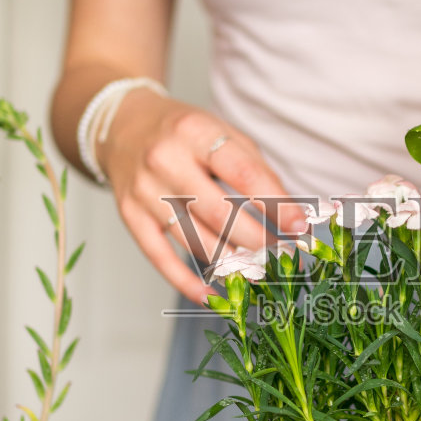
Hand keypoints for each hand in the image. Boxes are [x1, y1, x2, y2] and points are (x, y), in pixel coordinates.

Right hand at [99, 90, 306, 303]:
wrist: (121, 126)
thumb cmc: (183, 132)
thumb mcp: (221, 132)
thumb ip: (255, 169)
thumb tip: (290, 214)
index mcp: (194, 132)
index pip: (242, 173)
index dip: (275, 203)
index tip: (299, 226)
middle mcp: (165, 161)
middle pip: (219, 213)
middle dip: (258, 240)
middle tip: (284, 257)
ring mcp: (144, 191)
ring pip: (193, 238)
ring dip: (231, 263)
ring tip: (259, 274)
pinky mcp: (130, 216)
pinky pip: (159, 256)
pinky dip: (185, 280)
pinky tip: (210, 295)